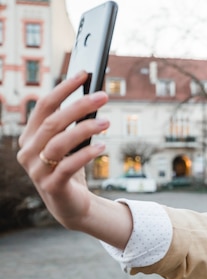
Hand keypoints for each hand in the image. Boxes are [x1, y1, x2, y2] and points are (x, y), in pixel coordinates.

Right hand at [17, 71, 131, 247]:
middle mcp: (28, 151)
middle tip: (103, 96)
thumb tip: (92, 96)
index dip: (64, 88)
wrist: (70, 205)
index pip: (44, 106)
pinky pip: (67, 166)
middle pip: (53, 122)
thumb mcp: (69, 144)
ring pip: (59, 142)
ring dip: (85, 129)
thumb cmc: (70, 167)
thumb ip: (72, 124)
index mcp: (30, 136)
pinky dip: (86, 154)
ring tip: (107, 122)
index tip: (83, 74)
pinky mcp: (51, 186)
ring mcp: (37, 170)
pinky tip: (102, 146)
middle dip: (79, 105)